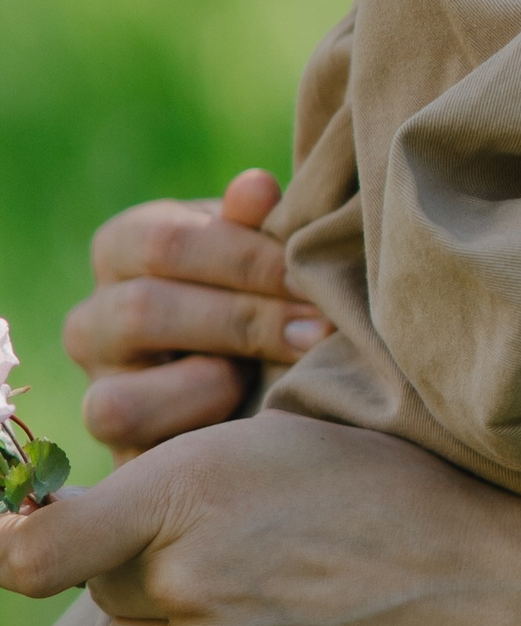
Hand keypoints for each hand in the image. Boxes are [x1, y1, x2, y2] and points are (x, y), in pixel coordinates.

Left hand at [0, 411, 520, 625]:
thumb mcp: (276, 443)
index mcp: (192, 488)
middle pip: (101, 589)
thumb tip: (59, 520)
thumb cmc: (384, 500)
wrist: (485, 596)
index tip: (24, 545)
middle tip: (227, 557)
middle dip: (143, 573)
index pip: (35, 550)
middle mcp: (190, 575)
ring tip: (259, 604)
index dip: (12, 549)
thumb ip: (169, 475)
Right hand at [67, 170, 331, 459]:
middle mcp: (94, 316)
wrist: (262, 393)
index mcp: (126, 248)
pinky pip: (128, 424)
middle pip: (146, 307)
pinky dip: (195, 416)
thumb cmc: (268, 302)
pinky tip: (253, 410)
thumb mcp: (267, 261)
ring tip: (293, 367)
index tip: (314, 276)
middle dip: (246, 317)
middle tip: (321, 327)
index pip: (164, 241)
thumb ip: (259, 227)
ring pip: (123, 378)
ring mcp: (97, 381)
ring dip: (218, 374)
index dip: (246, 258)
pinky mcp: (114, 439)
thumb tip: (255, 186)